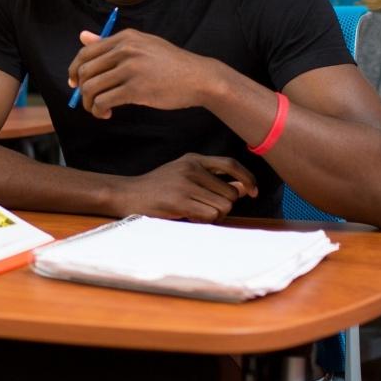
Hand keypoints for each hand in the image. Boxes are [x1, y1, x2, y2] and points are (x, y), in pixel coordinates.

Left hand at [68, 29, 213, 118]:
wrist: (199, 77)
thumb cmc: (170, 64)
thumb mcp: (142, 45)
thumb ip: (111, 43)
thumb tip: (82, 37)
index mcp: (125, 37)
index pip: (86, 52)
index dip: (75, 70)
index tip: (75, 83)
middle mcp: (125, 49)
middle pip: (85, 70)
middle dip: (81, 89)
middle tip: (89, 100)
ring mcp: (131, 69)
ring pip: (91, 88)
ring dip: (89, 103)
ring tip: (98, 110)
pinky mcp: (136, 89)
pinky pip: (103, 101)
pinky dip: (99, 110)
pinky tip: (107, 113)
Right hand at [109, 153, 257, 222]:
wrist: (126, 194)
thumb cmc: (157, 188)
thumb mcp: (184, 176)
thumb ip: (213, 180)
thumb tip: (244, 188)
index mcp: (193, 159)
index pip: (231, 164)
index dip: (247, 178)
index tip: (254, 192)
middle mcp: (191, 168)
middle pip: (231, 193)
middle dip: (224, 206)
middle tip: (204, 209)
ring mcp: (185, 184)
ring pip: (223, 206)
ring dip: (214, 215)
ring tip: (194, 213)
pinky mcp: (179, 201)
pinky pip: (210, 215)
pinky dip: (204, 221)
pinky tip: (188, 217)